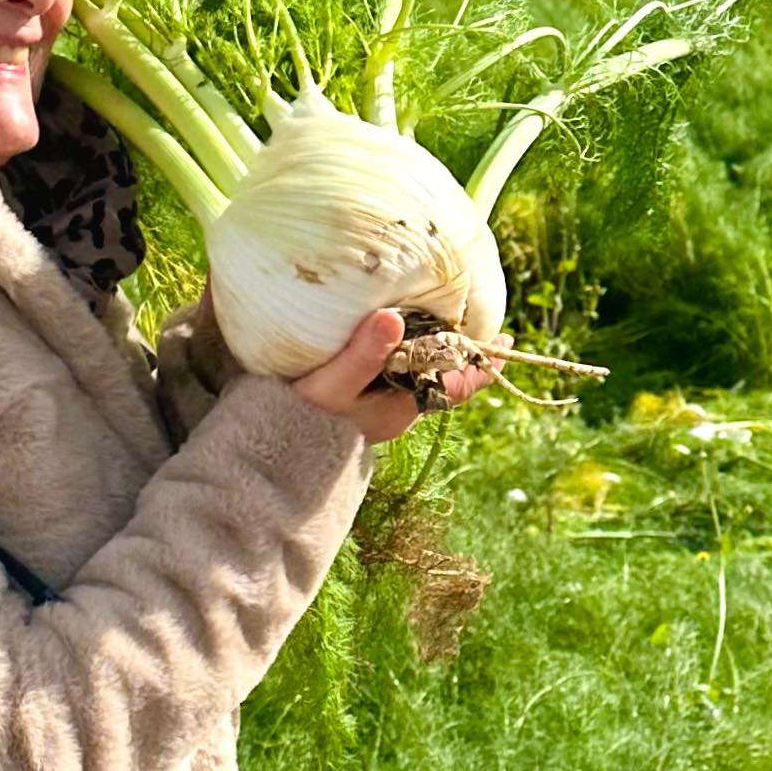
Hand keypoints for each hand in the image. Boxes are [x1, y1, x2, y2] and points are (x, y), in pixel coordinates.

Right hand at [290, 308, 500, 446]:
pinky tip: (391, 330)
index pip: (457, 386)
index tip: (505, 338)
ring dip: (430, 346)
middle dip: (459, 347)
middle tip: (471, 312)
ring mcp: (377, 406)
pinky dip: (402, 349)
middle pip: (442, 375)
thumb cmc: (298, 425)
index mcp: (402, 407)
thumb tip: (393, 319)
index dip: (482, 363)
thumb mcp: (331, 387)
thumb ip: (361, 355)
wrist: (266, 457)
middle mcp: (396, 408)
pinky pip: (393, 371)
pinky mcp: (356, 400)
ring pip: (417, 373)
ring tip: (436, 313)